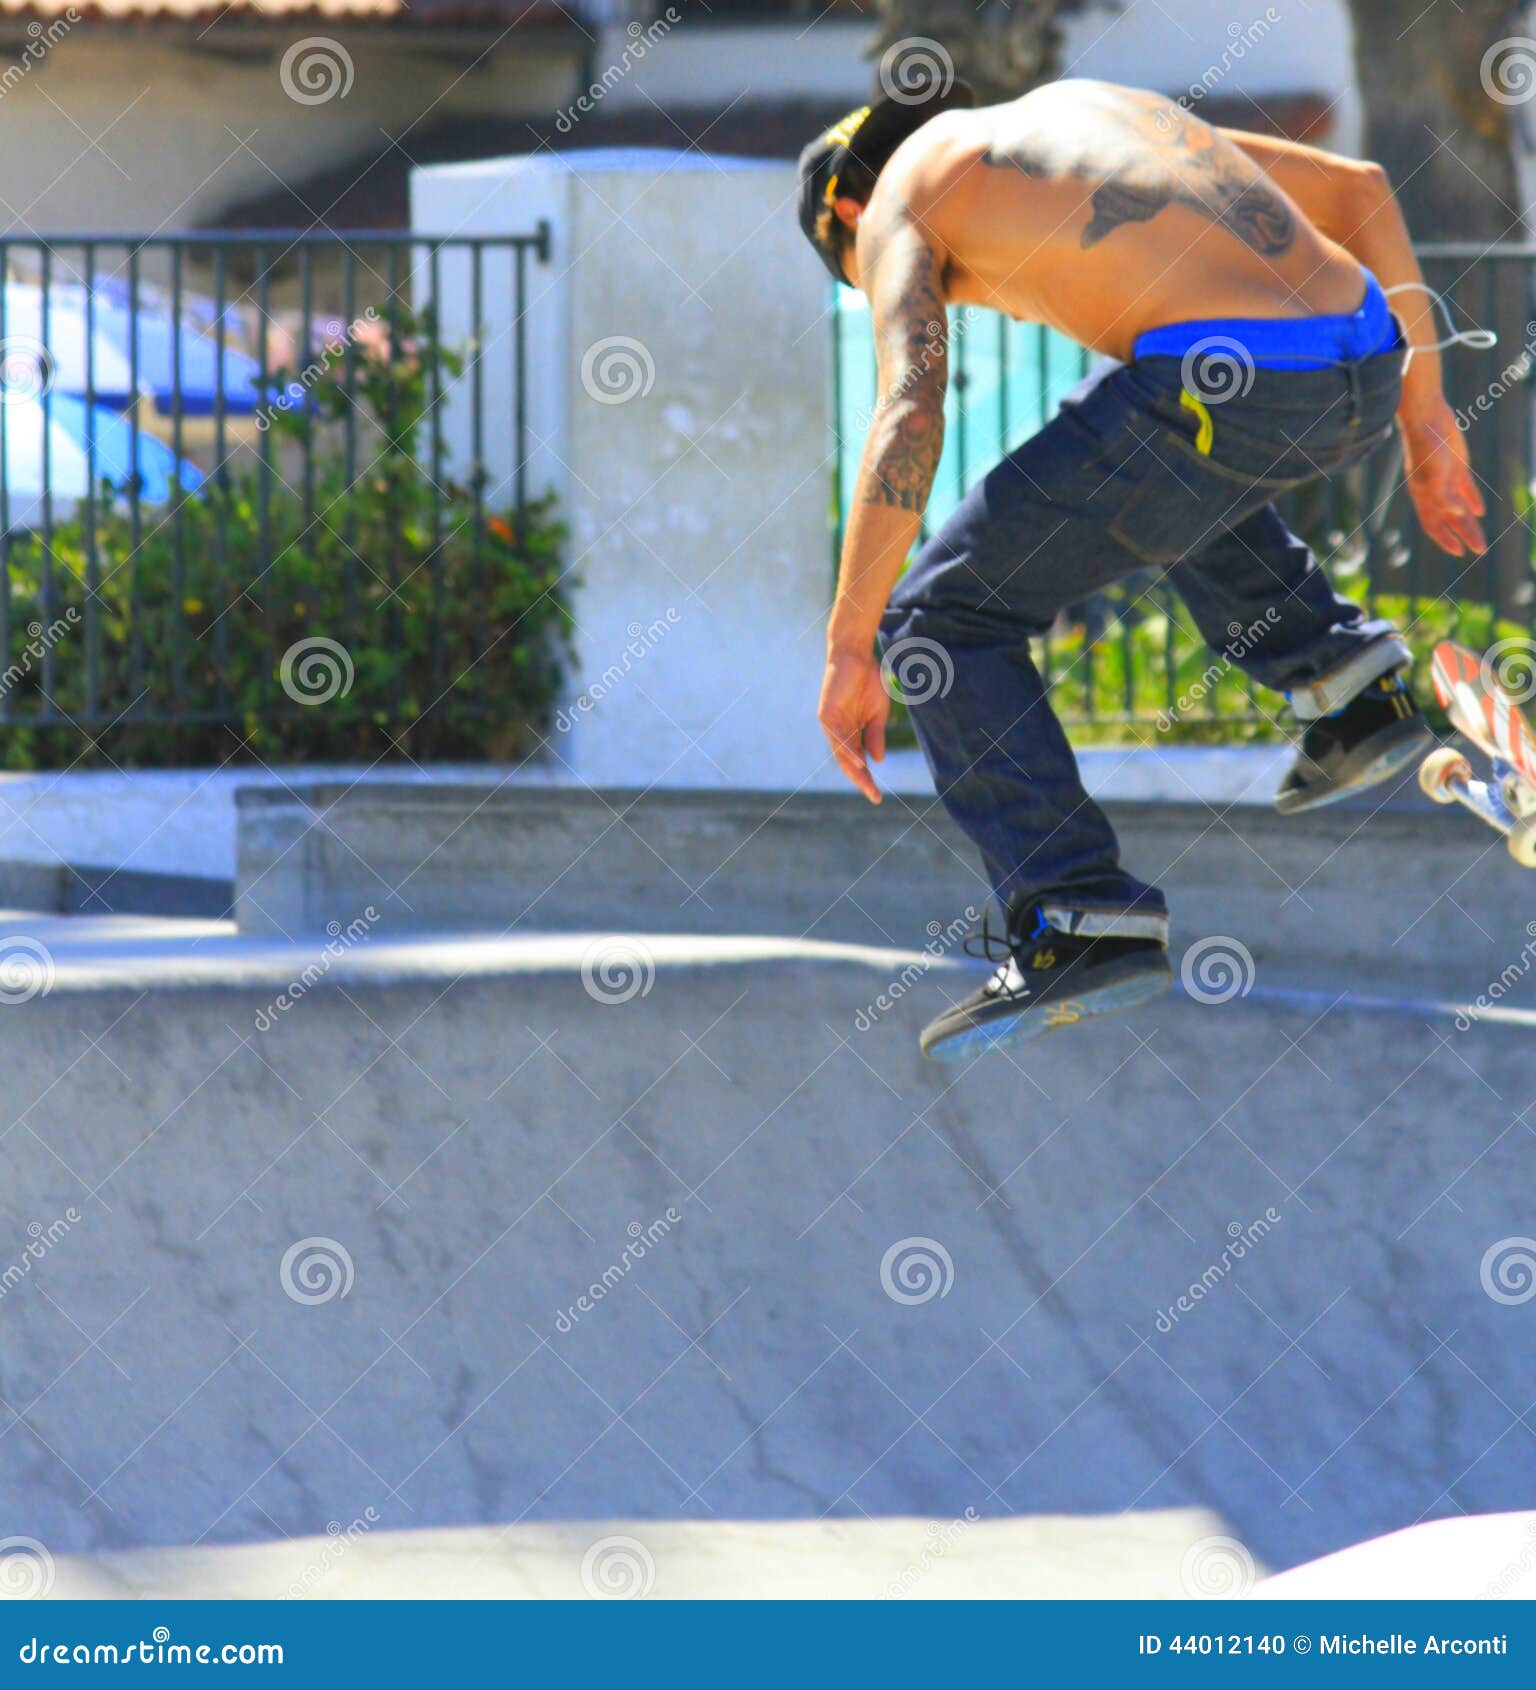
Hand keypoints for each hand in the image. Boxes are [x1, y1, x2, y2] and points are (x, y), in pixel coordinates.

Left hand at [818, 648, 888, 803]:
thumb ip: (876, 735)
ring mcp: (831, 724)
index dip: (867, 778)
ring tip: (867, 784)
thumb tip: (878, 760)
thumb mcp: (878, 713)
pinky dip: (849, 750)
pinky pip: (839, 737)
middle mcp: (838, 731)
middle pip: (848, 762)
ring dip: (855, 770)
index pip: (858, 761)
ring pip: (842, 753)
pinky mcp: (826, 715)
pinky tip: (859, 761)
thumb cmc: (868, 681)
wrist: (856, 655)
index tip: (877, 796)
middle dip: (861, 780)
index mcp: (850, 732)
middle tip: (873, 797)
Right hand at [1401, 398, 1486, 556]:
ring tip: (1480, 538)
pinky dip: (1472, 501)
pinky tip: (1480, 511)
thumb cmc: (1426, 447)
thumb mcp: (1435, 473)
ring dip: (1469, 523)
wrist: (1426, 418)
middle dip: (1464, 535)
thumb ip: (1444, 495)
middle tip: (1480, 549)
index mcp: (1423, 495)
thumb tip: (1457, 515)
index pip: (1433, 524)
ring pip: (1459, 507)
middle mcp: (1433, 491)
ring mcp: (1445, 479)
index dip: (1445, 539)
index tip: (1459, 552)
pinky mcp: (1456, 467)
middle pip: (1450, 520)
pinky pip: (1465, 489)